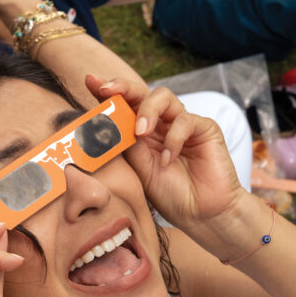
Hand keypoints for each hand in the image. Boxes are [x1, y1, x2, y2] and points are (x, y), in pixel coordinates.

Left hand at [85, 75, 244, 231]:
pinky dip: (173, 138)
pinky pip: (185, 120)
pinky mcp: (205, 128)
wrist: (200, 215)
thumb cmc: (169, 193)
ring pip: (163, 97)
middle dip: (122, 87)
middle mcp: (161, 122)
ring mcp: (182, 123)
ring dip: (147, 111)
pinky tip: (168, 158)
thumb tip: (102, 122)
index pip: (123, 104)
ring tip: (140, 133)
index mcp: (141, 130)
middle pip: (141, 92)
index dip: (107, 91)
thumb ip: (125, 142)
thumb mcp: (138, 167)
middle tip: (107, 90)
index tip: (90, 81)